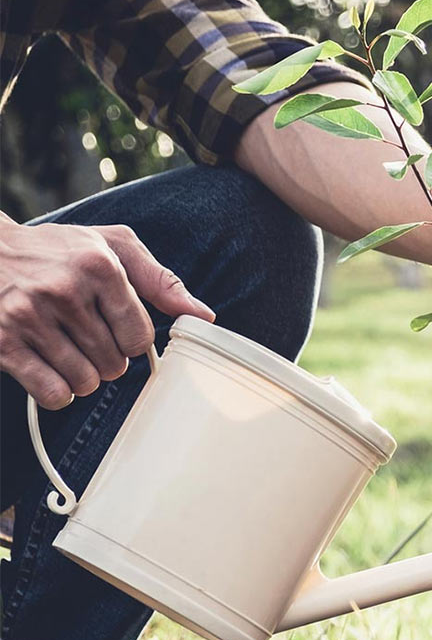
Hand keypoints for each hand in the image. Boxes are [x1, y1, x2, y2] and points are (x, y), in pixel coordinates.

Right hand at [0, 221, 213, 408]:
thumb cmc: (58, 250)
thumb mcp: (112, 246)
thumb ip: (160, 280)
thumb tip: (204, 315)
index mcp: (98, 266)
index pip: (140, 336)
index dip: (132, 341)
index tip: (116, 328)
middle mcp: (63, 290)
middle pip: (115, 364)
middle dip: (107, 358)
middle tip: (87, 336)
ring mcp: (28, 317)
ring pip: (86, 382)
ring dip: (83, 376)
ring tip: (68, 349)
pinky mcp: (3, 343)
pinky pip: (53, 393)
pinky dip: (58, 392)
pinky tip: (50, 368)